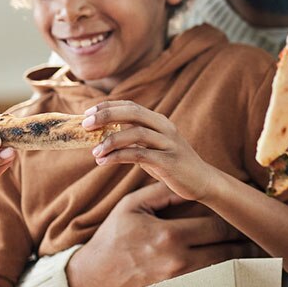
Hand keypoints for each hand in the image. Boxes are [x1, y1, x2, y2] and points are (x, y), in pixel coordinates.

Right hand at [66, 182, 255, 286]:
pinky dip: (224, 278)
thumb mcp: (132, 207)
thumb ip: (163, 192)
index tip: (246, 216)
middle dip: (245, 243)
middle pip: (227, 251)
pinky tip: (235, 270)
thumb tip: (191, 182)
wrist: (89, 280)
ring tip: (254, 252)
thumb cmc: (112, 239)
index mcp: (168, 235)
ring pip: (223, 271)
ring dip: (240, 262)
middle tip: (260, 236)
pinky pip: (209, 286)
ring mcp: (177, 282)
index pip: (217, 227)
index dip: (236, 222)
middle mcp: (176, 261)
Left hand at [84, 100, 222, 201]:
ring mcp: (169, 144)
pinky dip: (119, 157)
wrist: (202, 181)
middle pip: (134, 113)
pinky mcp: (169, 161)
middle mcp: (165, 128)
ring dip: (111, 140)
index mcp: (160, 121)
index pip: (132, 105)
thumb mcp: (153, 147)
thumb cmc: (173, 164)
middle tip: (85, 124)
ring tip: (94, 151)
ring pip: (137, 133)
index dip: (109, 106)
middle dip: (107, 116)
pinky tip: (104, 162)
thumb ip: (134, 139)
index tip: (87, 112)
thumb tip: (103, 135)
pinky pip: (141, 155)